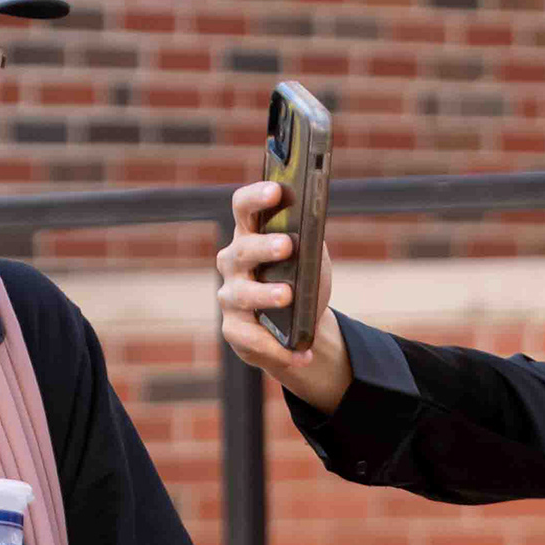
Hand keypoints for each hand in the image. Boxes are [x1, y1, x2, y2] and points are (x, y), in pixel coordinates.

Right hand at [214, 180, 353, 415]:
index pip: (244, 208)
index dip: (256, 197)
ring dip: (265, 294)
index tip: (276, 190)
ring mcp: (230, 296)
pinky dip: (279, 348)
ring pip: (242, 294)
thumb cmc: (302, 280)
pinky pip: (252, 338)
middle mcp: (233, 262)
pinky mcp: (234, 330)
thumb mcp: (312, 258)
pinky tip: (302, 354)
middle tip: (287, 245)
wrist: (299, 326)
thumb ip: (311, 240)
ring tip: (288, 296)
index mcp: (250, 235)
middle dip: (263, 246)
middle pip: (242, 249)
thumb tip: (314, 223)